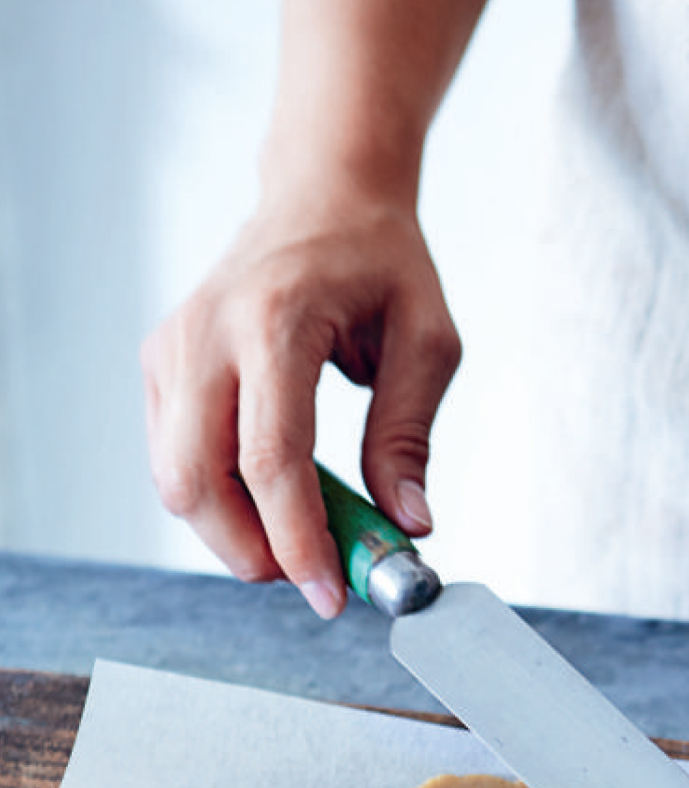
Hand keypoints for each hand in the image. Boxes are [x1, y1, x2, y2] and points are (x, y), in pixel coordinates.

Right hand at [142, 189, 459, 614]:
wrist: (323, 194)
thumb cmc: (381, 262)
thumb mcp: (427, 340)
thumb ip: (409, 435)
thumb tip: (408, 524)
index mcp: (275, 321)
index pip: (271, 457)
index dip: (298, 539)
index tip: (331, 593)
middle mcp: (207, 333)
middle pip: (196, 480)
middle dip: (251, 551)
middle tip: (313, 579)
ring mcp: (173, 347)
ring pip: (174, 479)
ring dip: (233, 533)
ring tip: (301, 539)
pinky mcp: (162, 363)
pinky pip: (174, 457)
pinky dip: (219, 498)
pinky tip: (273, 500)